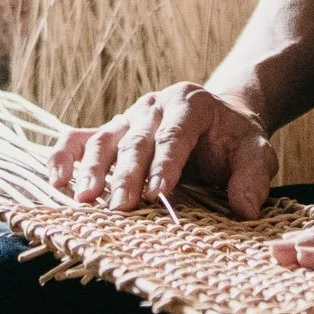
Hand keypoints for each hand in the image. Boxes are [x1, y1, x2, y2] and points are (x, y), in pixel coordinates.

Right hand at [46, 82, 278, 218]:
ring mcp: (129, 117)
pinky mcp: (112, 130)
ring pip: (105, 139)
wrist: (222, 119)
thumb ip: (253, 178)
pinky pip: (80, 138)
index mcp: (191, 104)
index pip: (174, 135)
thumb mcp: (257, 153)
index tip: (157, 194)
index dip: (165, 164)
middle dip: (127, 175)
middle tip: (120, 208)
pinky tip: (56, 179)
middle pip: (136, 140)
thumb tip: (246, 209)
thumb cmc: (236, 141)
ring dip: (92, 169)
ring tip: (85, 199)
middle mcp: (155, 106)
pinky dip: (64, 156)